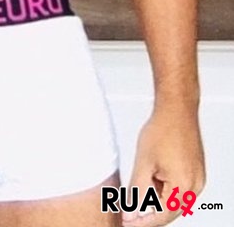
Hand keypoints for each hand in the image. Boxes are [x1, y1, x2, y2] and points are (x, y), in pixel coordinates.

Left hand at [123, 106, 205, 226]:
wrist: (176, 109)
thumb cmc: (163, 129)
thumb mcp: (144, 163)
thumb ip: (138, 191)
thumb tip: (132, 211)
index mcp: (184, 187)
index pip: (162, 216)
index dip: (143, 222)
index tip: (127, 223)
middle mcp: (195, 186)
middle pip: (170, 210)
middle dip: (148, 211)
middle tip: (128, 211)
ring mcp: (197, 178)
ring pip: (173, 199)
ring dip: (155, 198)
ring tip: (137, 187)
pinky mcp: (194, 170)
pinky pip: (178, 187)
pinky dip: (163, 187)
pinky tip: (150, 177)